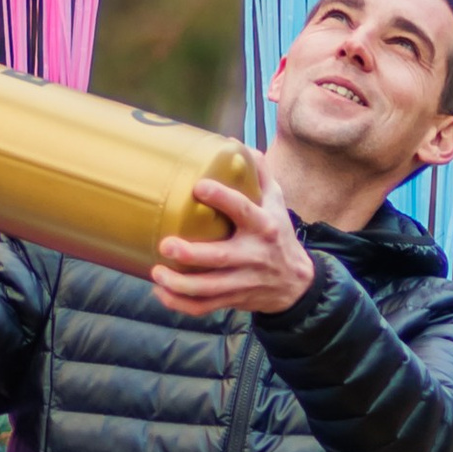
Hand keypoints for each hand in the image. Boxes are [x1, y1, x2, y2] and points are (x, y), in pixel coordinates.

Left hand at [147, 169, 315, 318]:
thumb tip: (238, 144)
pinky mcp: (233, 299)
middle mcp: (254, 256)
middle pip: (220, 258)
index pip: (244, 210)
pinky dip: (181, 304)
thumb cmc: (279, 236)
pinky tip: (161, 292)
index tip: (198, 187)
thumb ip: (260, 174)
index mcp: (265, 227)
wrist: (296, 284)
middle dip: (191, 254)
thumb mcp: (277, 203)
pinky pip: (204, 307)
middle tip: (165, 244)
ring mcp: (243, 281)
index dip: (223, 198)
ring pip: (209, 289)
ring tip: (156, 272)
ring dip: (180, 284)